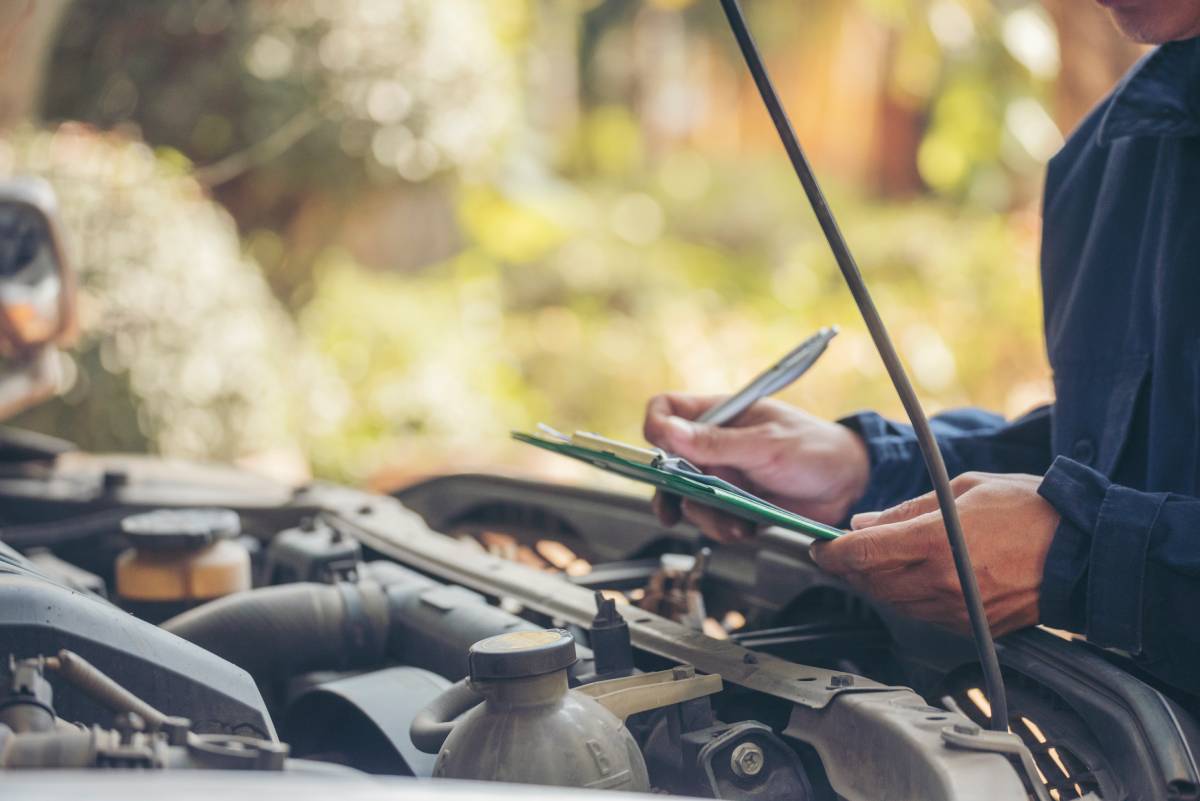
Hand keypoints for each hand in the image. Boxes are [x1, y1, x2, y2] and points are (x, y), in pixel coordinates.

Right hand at [642, 393, 870, 540]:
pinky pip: (710, 518)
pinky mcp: (733, 503)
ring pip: (687, 498)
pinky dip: (722, 528)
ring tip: (732, 523)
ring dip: (704, 516)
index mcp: (720, 414)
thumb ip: (717, 442)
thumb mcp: (766, 445)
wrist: (849, 487)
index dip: (657, 428)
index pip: (667, 409)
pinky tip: (743, 529)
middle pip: (668, 462)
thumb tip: (668, 430)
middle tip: (678, 507)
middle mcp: (715, 444)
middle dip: (674, 489)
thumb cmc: (815, 450)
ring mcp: (722, 475)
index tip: (661, 453)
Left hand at [809, 472, 1058, 635]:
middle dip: (847, 567)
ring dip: (873, 584)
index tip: (818, 546)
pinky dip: (903, 598)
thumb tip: (864, 523)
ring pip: (890, 603)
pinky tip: (906, 579)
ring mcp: (955, 610)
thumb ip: (906, 510)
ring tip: (872, 562)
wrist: (1083, 553)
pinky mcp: (969, 627)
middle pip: (869, 582)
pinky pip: (919, 615)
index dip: (830, 552)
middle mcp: (939, 582)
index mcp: (933, 542)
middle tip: (838, 551)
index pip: (860, 554)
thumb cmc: (1029, 510)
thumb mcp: (962, 489)